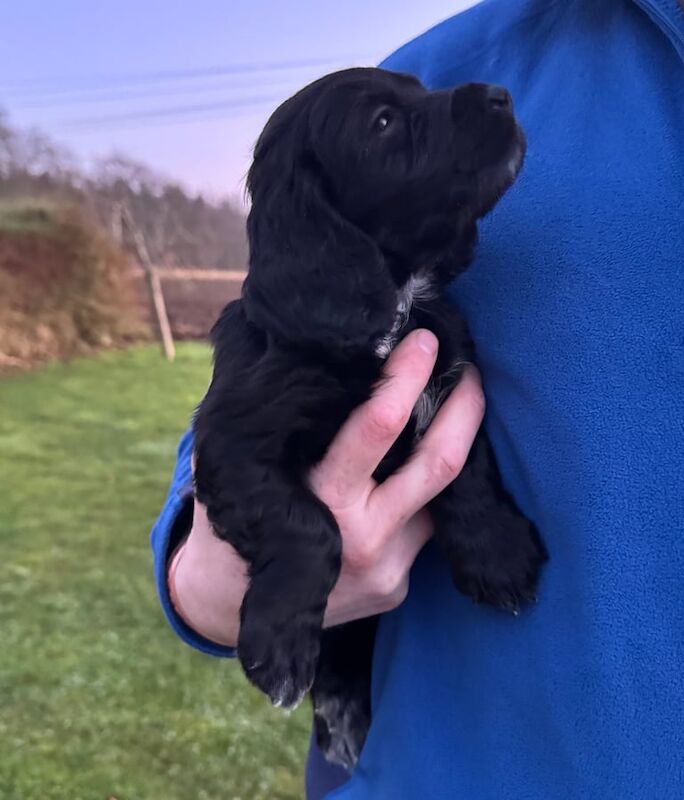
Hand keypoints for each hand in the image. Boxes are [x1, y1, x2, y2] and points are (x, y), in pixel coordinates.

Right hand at [169, 329, 484, 646]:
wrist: (227, 605)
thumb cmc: (234, 519)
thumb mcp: (244, 467)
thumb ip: (280, 424)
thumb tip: (313, 357)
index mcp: (321, 501)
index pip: (377, 428)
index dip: (406, 378)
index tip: (425, 342)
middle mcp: (361, 537)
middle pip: (437, 463)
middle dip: (463, 408)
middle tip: (470, 368)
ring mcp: (386, 568)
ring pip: (438, 498)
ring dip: (447, 451)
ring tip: (450, 412)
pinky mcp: (396, 588)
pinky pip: (422, 529)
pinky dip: (421, 498)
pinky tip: (406, 479)